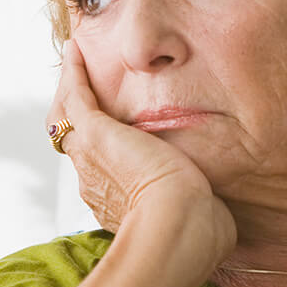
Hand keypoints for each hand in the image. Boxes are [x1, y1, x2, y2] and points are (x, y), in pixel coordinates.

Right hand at [46, 41, 235, 267]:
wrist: (178, 230)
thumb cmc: (196, 237)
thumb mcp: (200, 219)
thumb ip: (203, 209)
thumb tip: (218, 207)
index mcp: (117, 206)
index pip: (104, 174)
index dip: (105, 157)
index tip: (115, 142)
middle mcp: (93, 184)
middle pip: (77, 145)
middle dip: (79, 120)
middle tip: (79, 95)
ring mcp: (90, 159)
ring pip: (67, 120)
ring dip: (69, 91)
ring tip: (72, 64)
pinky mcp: (95, 134)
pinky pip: (75, 95)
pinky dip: (73, 73)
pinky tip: (76, 49)